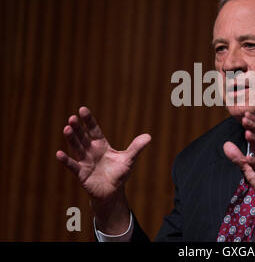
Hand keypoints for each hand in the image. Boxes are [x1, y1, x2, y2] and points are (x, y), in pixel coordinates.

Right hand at [56, 106, 150, 233]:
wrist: (112, 192)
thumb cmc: (119, 173)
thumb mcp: (129, 159)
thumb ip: (136, 148)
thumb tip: (148, 136)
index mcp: (101, 145)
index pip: (94, 130)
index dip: (89, 120)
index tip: (82, 109)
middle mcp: (91, 151)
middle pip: (83, 137)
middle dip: (78, 128)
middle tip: (72, 118)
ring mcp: (85, 161)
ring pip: (77, 148)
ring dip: (71, 139)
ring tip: (66, 128)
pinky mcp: (82, 173)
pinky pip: (73, 166)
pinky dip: (66, 160)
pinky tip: (59, 153)